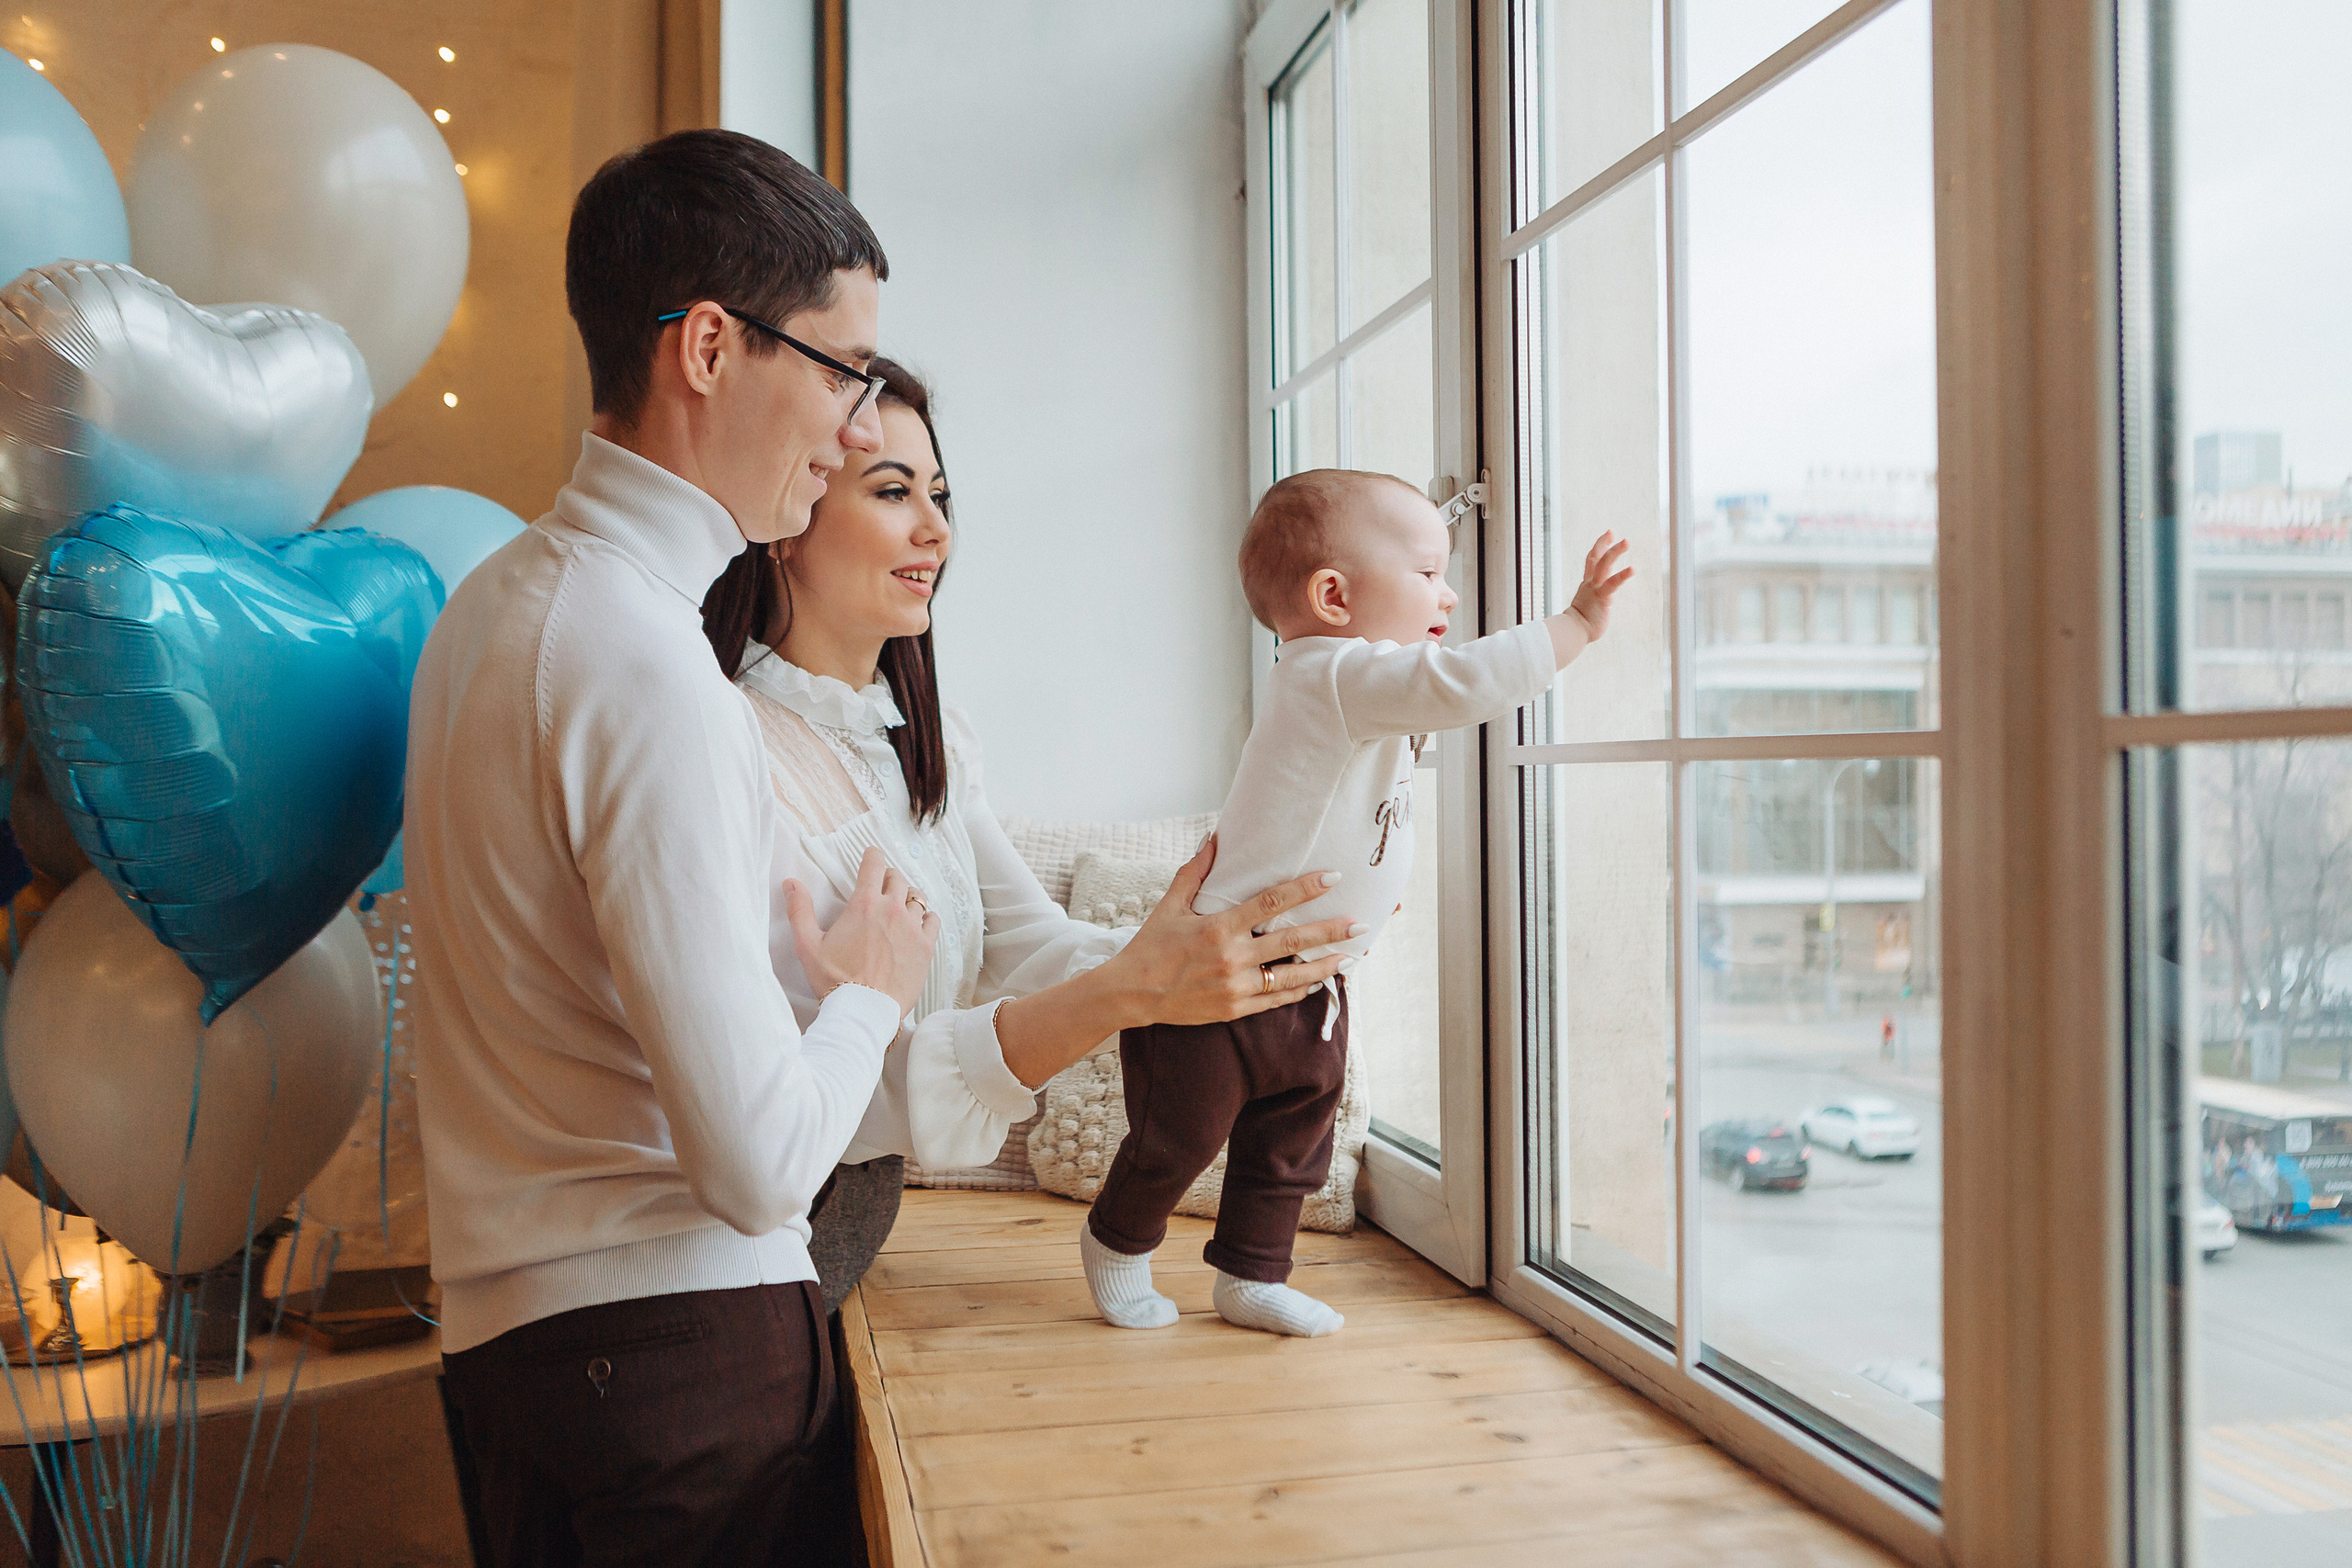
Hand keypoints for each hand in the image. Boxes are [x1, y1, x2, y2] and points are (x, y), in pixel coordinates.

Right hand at [785, 846, 937, 1011]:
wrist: (864, 1011)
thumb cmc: (834, 980)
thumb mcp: (808, 945)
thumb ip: (799, 910)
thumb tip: (790, 883)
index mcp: (864, 904)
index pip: (874, 864)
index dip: (872, 856)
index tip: (871, 854)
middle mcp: (892, 910)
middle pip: (896, 878)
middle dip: (887, 877)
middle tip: (881, 884)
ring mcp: (912, 928)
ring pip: (916, 897)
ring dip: (906, 896)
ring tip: (898, 904)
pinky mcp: (926, 947)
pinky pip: (933, 920)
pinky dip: (926, 917)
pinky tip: (918, 924)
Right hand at [1096, 834, 1364, 1026]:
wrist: (1131, 993)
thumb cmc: (1151, 945)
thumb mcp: (1170, 904)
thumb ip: (1195, 871)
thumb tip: (1214, 837)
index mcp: (1218, 927)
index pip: (1271, 902)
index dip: (1305, 888)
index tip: (1333, 877)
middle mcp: (1231, 957)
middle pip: (1292, 939)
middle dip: (1330, 931)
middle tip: (1360, 922)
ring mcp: (1235, 986)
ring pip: (1292, 975)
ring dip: (1325, 965)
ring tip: (1352, 956)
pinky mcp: (1235, 1009)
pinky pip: (1276, 999)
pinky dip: (1299, 990)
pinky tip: (1319, 981)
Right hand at [1567, 531, 1633, 639]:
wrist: (1572, 632)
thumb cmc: (1579, 624)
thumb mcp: (1586, 607)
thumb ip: (1591, 600)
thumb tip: (1593, 605)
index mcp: (1587, 584)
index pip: (1592, 560)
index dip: (1599, 546)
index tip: (1608, 534)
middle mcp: (1590, 583)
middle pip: (1596, 558)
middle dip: (1604, 543)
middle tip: (1612, 531)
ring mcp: (1595, 589)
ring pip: (1604, 565)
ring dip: (1615, 552)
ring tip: (1626, 541)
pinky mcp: (1602, 598)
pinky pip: (1613, 583)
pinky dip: (1623, 575)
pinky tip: (1633, 568)